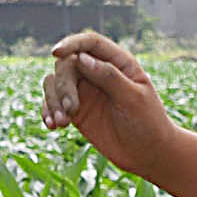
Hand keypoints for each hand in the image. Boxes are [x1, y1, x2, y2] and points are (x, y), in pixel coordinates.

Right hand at [39, 31, 176, 167]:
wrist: (148, 153)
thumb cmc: (148, 122)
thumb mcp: (133, 98)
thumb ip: (109, 77)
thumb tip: (81, 58)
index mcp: (117, 62)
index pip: (90, 43)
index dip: (72, 43)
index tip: (56, 53)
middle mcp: (98, 72)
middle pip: (68, 64)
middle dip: (63, 84)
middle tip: (71, 109)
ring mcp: (85, 90)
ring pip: (55, 82)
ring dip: (53, 100)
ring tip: (61, 123)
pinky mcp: (75, 110)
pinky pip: (53, 102)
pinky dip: (48, 111)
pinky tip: (52, 126)